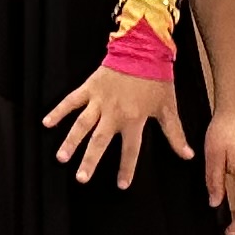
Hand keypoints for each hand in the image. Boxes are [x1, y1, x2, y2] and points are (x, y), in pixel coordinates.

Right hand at [41, 60, 189, 190]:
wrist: (143, 49)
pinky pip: (71, 101)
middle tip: (81, 178)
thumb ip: (175, 134)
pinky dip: (58, 111)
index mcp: (134, 119)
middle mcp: (114, 113)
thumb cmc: (156, 78)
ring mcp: (99, 100)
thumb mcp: (168, 107)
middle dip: (89, 160)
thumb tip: (187, 155)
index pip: (130, 149)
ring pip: (82, 124)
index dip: (126, 168)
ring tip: (61, 157)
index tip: (121, 185)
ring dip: (71, 141)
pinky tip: (46, 123)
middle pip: (100, 141)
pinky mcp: (89, 87)